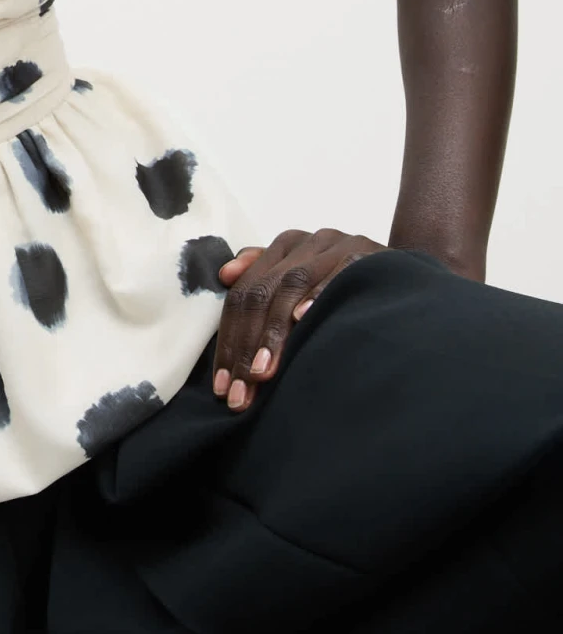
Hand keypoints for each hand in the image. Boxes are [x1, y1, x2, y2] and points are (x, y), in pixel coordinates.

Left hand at [214, 227, 385, 410]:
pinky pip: (340, 273)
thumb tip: (225, 274)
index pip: (245, 294)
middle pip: (263, 291)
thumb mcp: (304, 284)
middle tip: (241, 391)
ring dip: (276, 331)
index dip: (230, 340)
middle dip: (248, 346)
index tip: (224, 386)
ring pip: (293, 283)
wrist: (408, 278)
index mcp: (286, 247)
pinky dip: (320, 295)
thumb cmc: (348, 289)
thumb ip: (264, 277)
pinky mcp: (369, 254)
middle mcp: (309, 241)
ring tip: (264, 370)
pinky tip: (304, 319)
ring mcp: (340, 244)